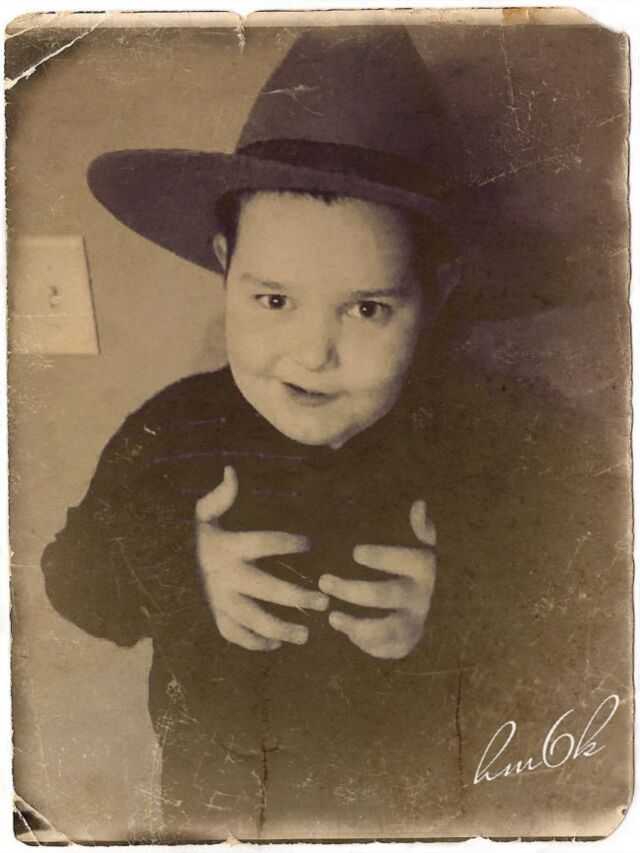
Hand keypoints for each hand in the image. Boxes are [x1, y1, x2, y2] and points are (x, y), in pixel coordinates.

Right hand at [196, 466, 328, 650]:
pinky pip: (234, 635)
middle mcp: (224, 576)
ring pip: (252, 619)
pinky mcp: (214, 616)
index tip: (310, 543)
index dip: (288, 542)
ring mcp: (219, 600)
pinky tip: (276, 644)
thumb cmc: (195, 535)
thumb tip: (232, 470)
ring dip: (281, 628)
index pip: (262, 543)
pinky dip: (254, 643)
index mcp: (226, 547)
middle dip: (295, 595)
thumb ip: (221, 495)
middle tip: (323, 600)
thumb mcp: (202, 512)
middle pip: (264, 588)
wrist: (162, 565)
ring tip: (306, 634)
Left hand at [319, 500, 435, 659]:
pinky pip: (384, 646)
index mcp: (423, 567)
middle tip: (323, 580)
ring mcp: (414, 622)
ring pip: (386, 627)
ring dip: (357, 623)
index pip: (407, 560)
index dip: (383, 556)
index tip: (355, 551)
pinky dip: (362, 640)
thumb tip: (419, 503)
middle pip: (387, 594)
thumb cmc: (408, 567)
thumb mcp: (417, 544)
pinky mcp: (404, 642)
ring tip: (331, 616)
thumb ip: (418, 527)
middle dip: (353, 590)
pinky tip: (342, 627)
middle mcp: (421, 596)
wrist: (419, 607)